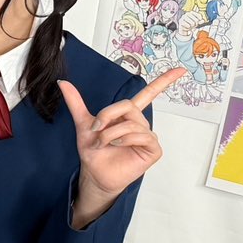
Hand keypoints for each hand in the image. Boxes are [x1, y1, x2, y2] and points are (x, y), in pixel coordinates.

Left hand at [63, 68, 180, 226]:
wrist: (94, 173)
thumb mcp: (83, 124)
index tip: (180, 69)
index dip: (164, 81)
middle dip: (107, 115)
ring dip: (111, 133)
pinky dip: (125, 139)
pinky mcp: (153, 149)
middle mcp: (140, 123)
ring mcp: (148, 136)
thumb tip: (63, 82)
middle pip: (128, 105)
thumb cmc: (93, 151)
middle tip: (95, 129)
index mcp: (127, 115)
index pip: (148, 94)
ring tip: (101, 143)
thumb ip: (76, 102)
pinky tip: (116, 146)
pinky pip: (143, 136)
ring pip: (132, 123)